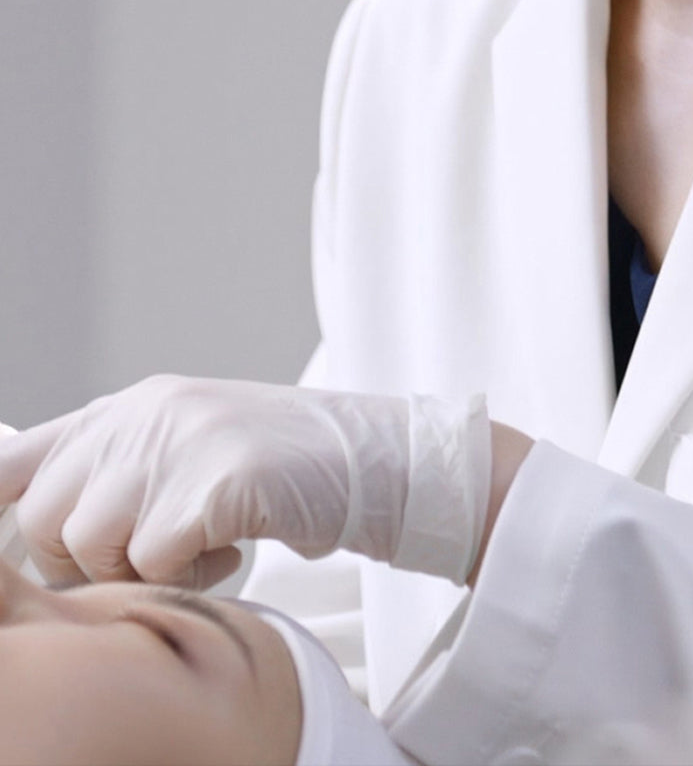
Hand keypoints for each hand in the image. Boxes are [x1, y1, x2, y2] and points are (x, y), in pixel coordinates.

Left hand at [0, 375, 490, 589]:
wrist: (367, 460)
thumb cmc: (278, 469)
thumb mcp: (186, 450)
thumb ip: (118, 471)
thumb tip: (37, 525)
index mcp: (131, 407)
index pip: (20, 457)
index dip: (7, 507)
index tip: (36, 554)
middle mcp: (146, 413)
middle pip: (44, 517)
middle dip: (88, 561)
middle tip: (151, 558)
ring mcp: (181, 439)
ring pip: (93, 541)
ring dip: (143, 570)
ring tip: (199, 550)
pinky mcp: (216, 477)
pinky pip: (154, 559)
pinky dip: (189, 575)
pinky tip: (230, 549)